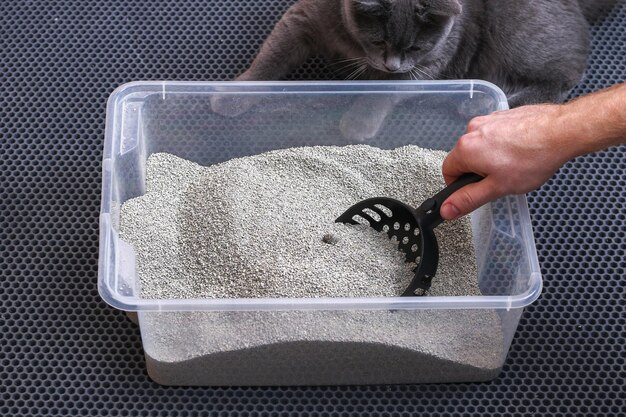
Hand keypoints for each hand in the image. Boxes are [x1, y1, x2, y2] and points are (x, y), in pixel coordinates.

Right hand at [440, 104, 572, 218]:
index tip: (477, 190)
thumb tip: (446, 210)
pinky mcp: (504, 115)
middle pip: (465, 157)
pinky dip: (504, 144)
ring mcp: (489, 119)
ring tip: (515, 164)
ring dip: (492, 157)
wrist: (562, 131)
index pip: (448, 171)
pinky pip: (495, 134)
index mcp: (466, 148)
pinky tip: (521, 151)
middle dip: (479, 170)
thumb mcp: (497, 188)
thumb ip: (468, 199)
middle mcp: (473, 129)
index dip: (460, 185)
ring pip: (481, 145)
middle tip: (501, 179)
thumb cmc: (533, 159)